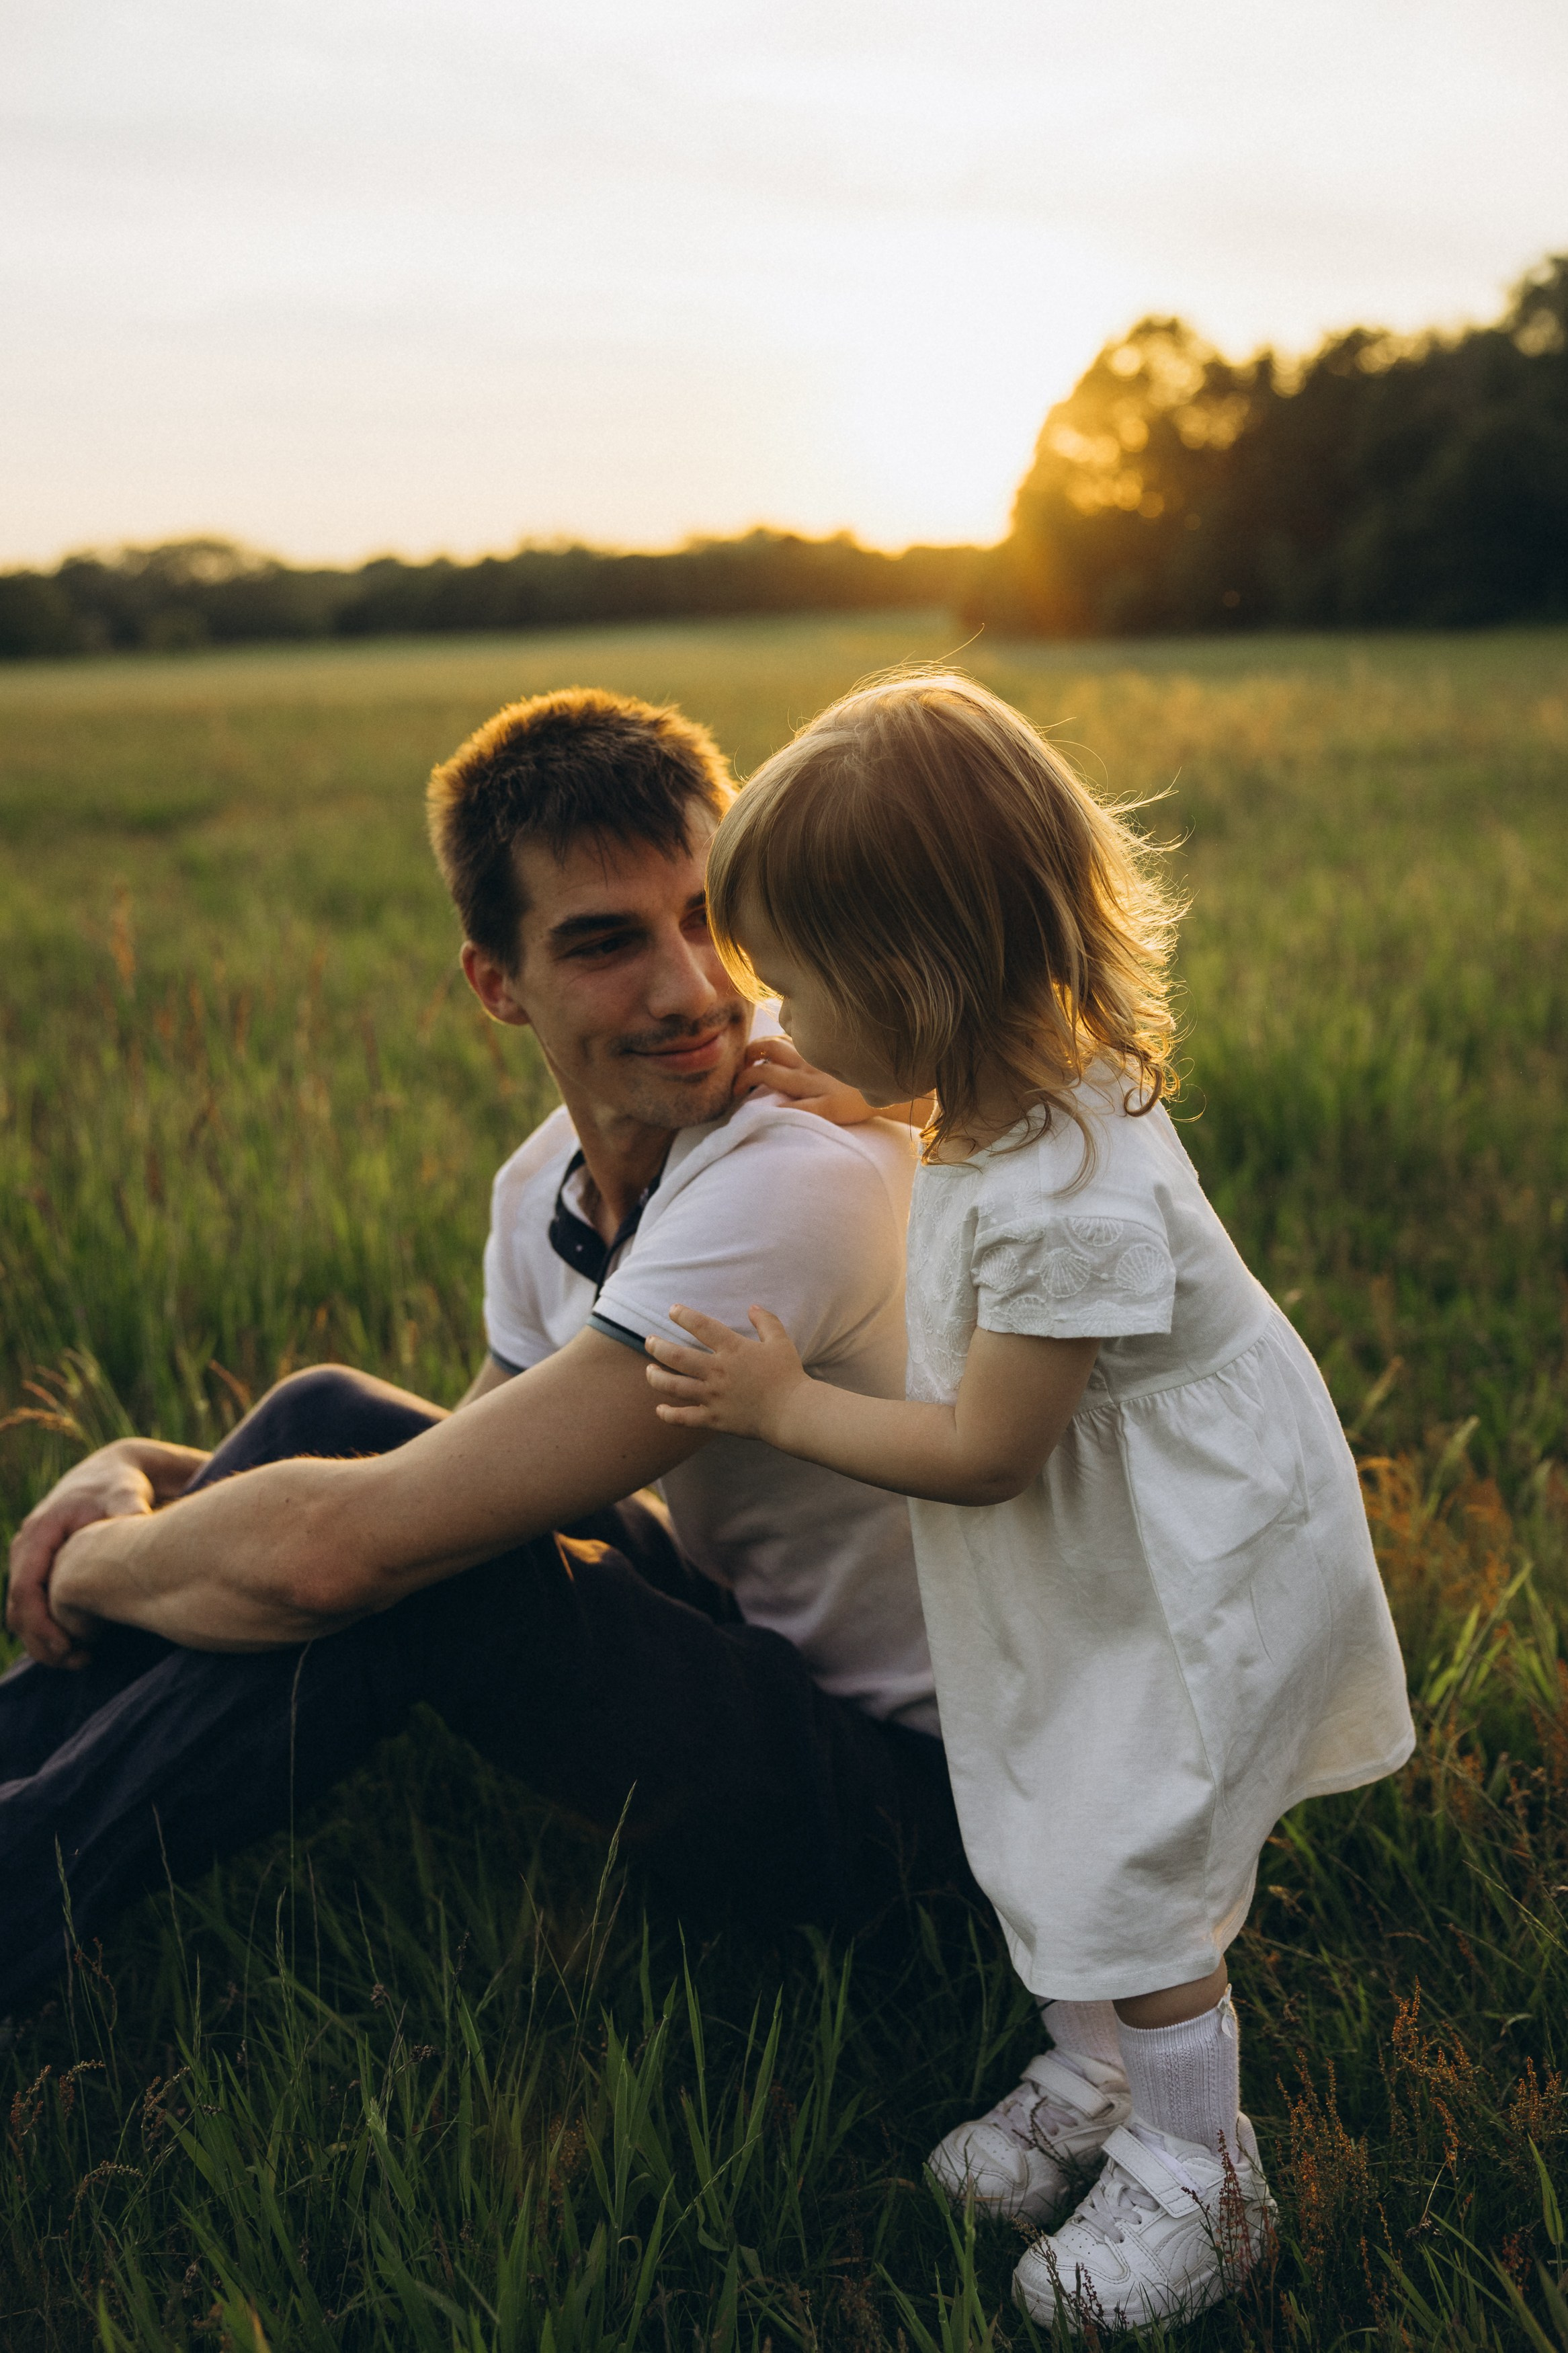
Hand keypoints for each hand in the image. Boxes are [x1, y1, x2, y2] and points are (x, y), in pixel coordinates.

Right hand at [6, 1443, 155, 1666]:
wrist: (110, 1474)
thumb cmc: (118, 1485)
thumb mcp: (124, 1494)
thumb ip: (127, 1511)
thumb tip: (137, 1524)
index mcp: (39, 1531)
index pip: (25, 1586)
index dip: (40, 1622)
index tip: (66, 1646)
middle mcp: (27, 1547)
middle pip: (18, 1606)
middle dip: (41, 1639)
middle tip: (77, 1661)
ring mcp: (31, 1559)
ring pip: (23, 1611)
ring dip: (43, 1640)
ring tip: (80, 1660)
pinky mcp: (42, 1569)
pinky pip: (34, 1606)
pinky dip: (49, 1629)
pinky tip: (78, 1647)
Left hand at [645, 1304, 809, 1444]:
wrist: (791, 1412)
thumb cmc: (788, 1375)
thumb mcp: (780, 1342)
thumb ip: (766, 1322)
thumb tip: (752, 1307)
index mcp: (733, 1349)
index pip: (702, 1326)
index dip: (684, 1315)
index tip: (672, 1310)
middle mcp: (717, 1371)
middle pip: (677, 1356)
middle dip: (658, 1347)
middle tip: (648, 1341)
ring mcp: (713, 1396)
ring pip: (674, 1385)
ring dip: (656, 1377)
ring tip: (649, 1371)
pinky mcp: (713, 1418)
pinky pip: (684, 1418)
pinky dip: (668, 1414)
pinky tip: (659, 1409)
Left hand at [734, 1038, 913, 1126]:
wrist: (898, 1093)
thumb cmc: (866, 1081)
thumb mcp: (841, 1061)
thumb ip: (818, 1056)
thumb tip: (791, 1053)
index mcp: (815, 1054)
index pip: (776, 1040)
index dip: (756, 1048)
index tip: (747, 1062)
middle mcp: (812, 1065)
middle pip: (767, 1050)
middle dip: (744, 1062)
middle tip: (734, 1081)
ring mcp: (818, 1085)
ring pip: (772, 1076)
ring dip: (746, 1081)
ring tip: (735, 1094)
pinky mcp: (828, 1106)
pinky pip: (799, 1108)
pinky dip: (777, 1111)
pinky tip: (763, 1116)